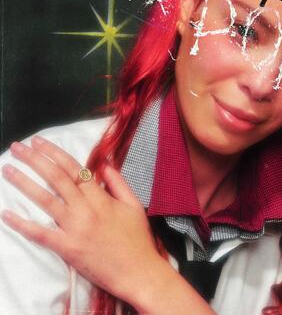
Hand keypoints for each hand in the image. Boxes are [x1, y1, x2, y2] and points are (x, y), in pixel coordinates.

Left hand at [1, 136, 165, 309]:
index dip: (54, 153)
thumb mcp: (134, 205)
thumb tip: (104, 164)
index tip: (39, 142)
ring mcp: (74, 229)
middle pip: (56, 179)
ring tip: (8, 169)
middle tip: (18, 148)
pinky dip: (22, 224)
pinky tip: (6, 214)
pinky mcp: (66, 248)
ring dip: (24, 183)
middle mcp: (85, 209)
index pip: (73, 169)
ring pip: (45, 201)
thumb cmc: (137, 238)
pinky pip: (41, 234)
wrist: (137, 271)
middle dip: (34, 160)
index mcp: (101, 198)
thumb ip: (118, 182)